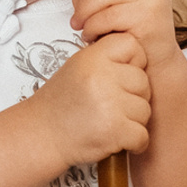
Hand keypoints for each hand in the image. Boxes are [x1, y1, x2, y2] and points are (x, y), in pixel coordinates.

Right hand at [31, 32, 150, 162]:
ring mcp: (109, 104)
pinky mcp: (115, 130)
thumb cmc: (61, 105)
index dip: (132, 62)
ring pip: (145, 110)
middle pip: (143, 81)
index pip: (131, 44)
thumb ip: (106, 58)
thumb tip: (139, 58)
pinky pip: (142, 135)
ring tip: (108, 123)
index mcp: (92, 58)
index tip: (120, 76)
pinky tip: (118, 140)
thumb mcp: (78, 67)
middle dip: (133, 97)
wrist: (41, 135)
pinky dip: (135, 142)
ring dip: (133, 121)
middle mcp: (101, 77)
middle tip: (110, 106)